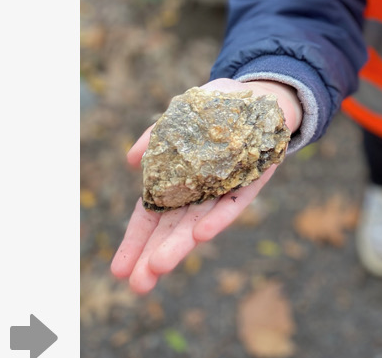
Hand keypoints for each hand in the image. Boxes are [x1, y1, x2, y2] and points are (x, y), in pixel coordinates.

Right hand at [109, 79, 300, 293]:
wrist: (263, 96)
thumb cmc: (215, 109)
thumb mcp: (180, 117)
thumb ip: (156, 136)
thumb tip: (131, 160)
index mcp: (176, 184)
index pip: (150, 220)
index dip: (135, 243)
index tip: (119, 272)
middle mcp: (199, 194)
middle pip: (172, 230)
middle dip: (154, 257)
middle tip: (138, 285)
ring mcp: (224, 190)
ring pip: (200, 223)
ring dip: (181, 245)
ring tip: (159, 267)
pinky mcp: (252, 181)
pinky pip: (234, 202)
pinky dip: (219, 218)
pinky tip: (202, 235)